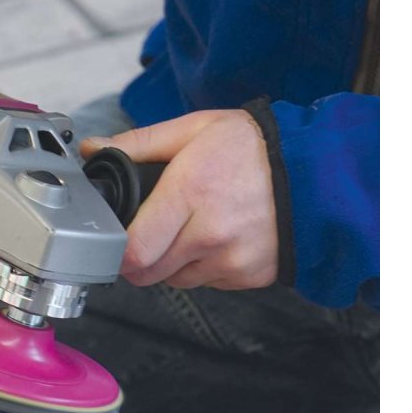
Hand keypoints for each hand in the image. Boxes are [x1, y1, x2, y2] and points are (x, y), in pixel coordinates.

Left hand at [81, 109, 277, 289]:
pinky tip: (217, 238)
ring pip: (176, 280)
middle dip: (140, 258)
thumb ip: (139, 143)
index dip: (118, 248)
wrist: (317, 170)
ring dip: (172, 263)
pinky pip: (207, 282)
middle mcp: (210, 233)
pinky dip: (203, 267)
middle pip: (148, 273)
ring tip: (191, 228)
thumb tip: (94, 149)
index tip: (118, 236)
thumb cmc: (253, 147)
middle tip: (150, 232)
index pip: (134, 250)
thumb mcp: (194, 129)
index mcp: (190, 193)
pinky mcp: (249, 276)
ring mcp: (231, 260)